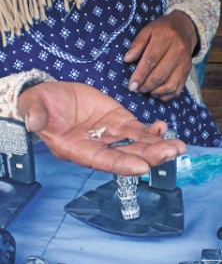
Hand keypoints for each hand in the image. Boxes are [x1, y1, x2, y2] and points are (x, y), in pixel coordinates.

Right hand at [18, 82, 185, 174]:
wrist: (53, 96)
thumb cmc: (41, 104)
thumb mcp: (34, 106)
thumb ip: (35, 114)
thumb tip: (34, 122)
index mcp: (77, 147)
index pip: (101, 160)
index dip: (121, 164)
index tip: (142, 167)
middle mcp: (97, 145)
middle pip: (126, 154)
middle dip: (149, 155)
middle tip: (172, 152)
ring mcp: (110, 133)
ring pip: (136, 142)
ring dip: (157, 145)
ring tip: (178, 146)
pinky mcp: (118, 120)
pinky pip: (137, 129)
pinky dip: (151, 130)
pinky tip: (163, 128)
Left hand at [125, 10, 197, 100]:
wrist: (185, 29)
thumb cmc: (162, 30)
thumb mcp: (148, 30)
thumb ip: (137, 44)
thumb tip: (127, 59)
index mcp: (166, 38)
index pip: (151, 60)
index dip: (140, 75)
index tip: (131, 85)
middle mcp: (178, 51)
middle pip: (160, 75)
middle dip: (145, 86)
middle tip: (136, 89)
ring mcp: (185, 63)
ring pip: (170, 85)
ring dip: (155, 92)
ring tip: (145, 91)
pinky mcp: (188, 72)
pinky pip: (177, 89)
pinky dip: (166, 95)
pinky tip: (156, 93)